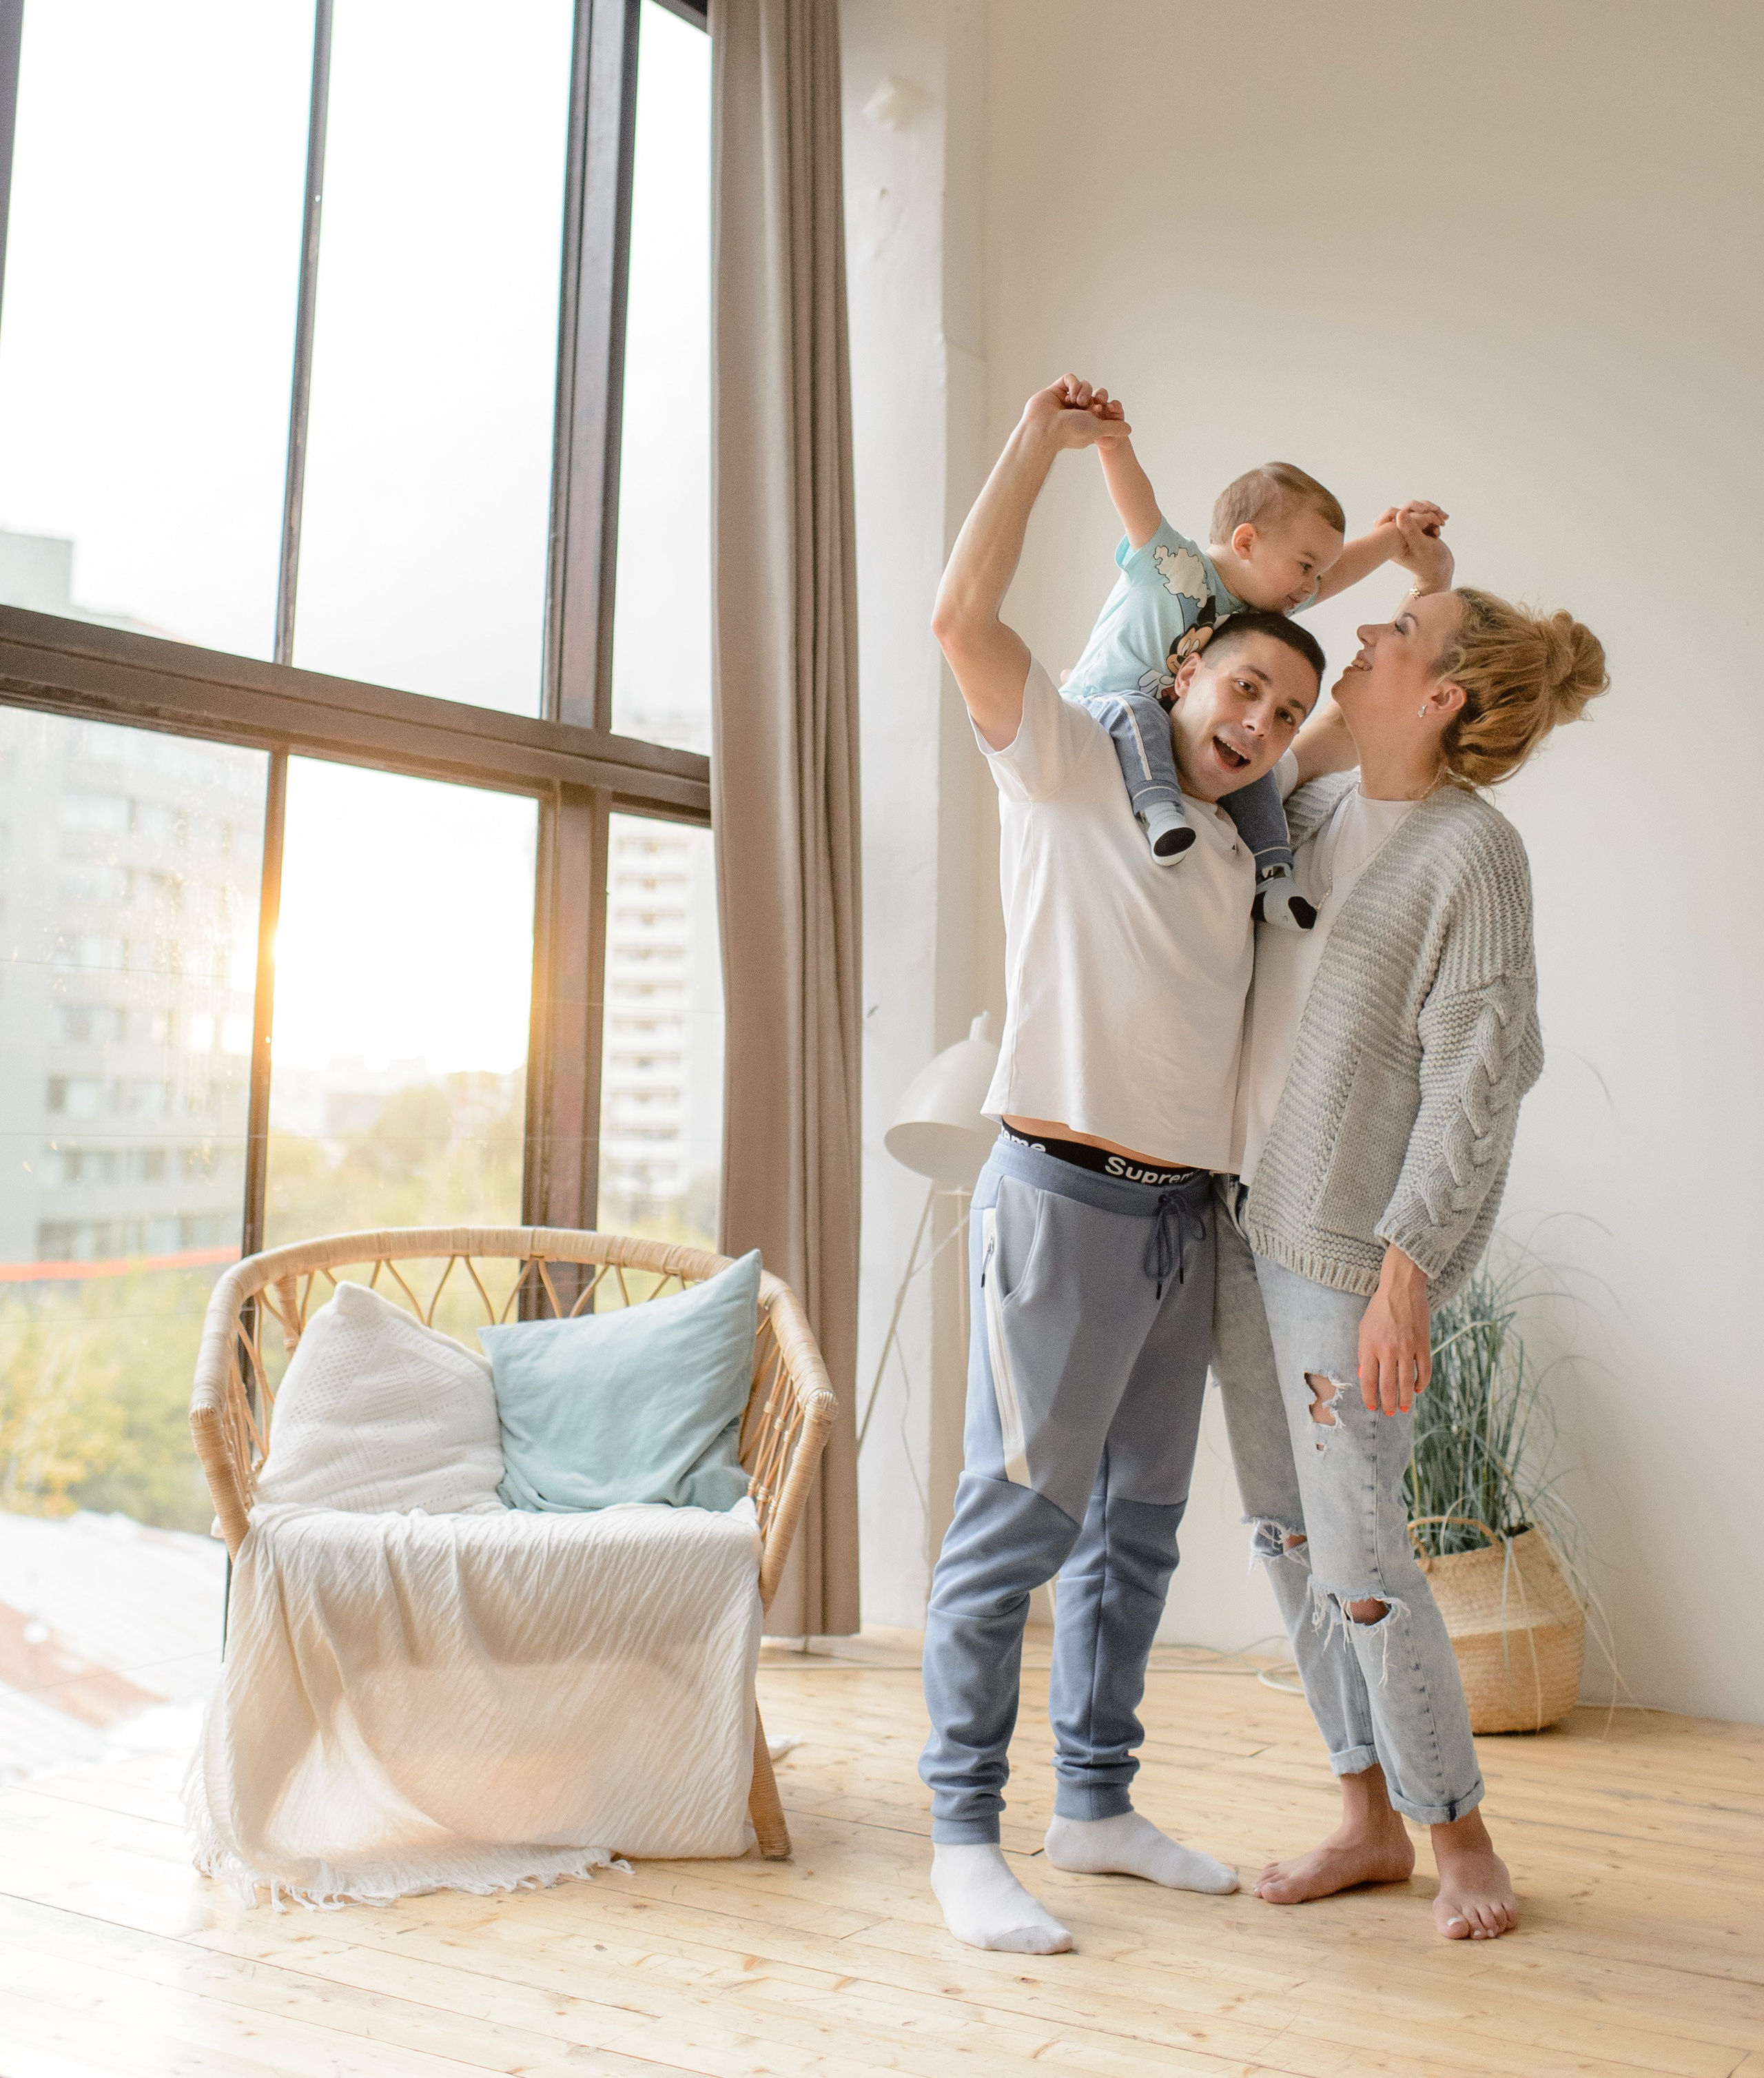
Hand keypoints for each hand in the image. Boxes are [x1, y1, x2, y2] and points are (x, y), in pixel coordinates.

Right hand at [1021, 374, 1131, 450]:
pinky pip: (1070, 379)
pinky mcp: (1055, 391)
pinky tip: (1071, 395)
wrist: (1044, 429)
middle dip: (1096, 399)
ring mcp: (1064, 401)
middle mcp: (1075, 412)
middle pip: (1094, 396)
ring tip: (1079, 402)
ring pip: (1083, 386)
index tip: (1110, 409)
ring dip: (1085, 391)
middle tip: (1094, 407)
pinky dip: (1074, 383)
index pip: (1101, 409)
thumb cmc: (1070, 432)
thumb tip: (1129, 430)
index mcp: (1085, 423)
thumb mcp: (1098, 429)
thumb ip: (1113, 428)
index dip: (1107, 407)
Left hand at [1357, 1245, 1430, 1414]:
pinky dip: (1421, 1383)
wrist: (1401, 1288)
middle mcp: (1388, 1350)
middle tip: (1389, 1413)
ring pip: (1407, 1383)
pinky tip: (1417, 1389)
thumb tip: (1365, 1376)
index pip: (1368, 1380)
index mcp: (1370, 1346)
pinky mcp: (1423, 1345)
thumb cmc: (1379, 1309)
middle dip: (1388, 1404)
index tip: (1372, 1407)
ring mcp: (1407, 1348)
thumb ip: (1364, 1353)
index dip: (1369, 1397)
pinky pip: (1424, 1371)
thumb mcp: (1364, 1329)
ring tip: (1404, 1409)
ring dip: (1406, 1399)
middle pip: (1388, 1386)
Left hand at [1378, 499, 1453, 593]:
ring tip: (1442, 522)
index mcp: (1391, 540)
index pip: (1391, 515)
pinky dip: (1433, 516)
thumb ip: (1411, 530)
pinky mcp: (1414, 528)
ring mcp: (1405, 530)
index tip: (1424, 512)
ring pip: (1415, 509)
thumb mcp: (1421, 546)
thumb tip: (1399, 512)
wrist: (1440, 569)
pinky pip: (1422, 514)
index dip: (1407, 510)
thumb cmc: (1430, 562)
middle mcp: (1396, 534)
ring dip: (1431, 512)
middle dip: (1423, 509)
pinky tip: (1440, 527)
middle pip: (1404, 509)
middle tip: (1437, 515)